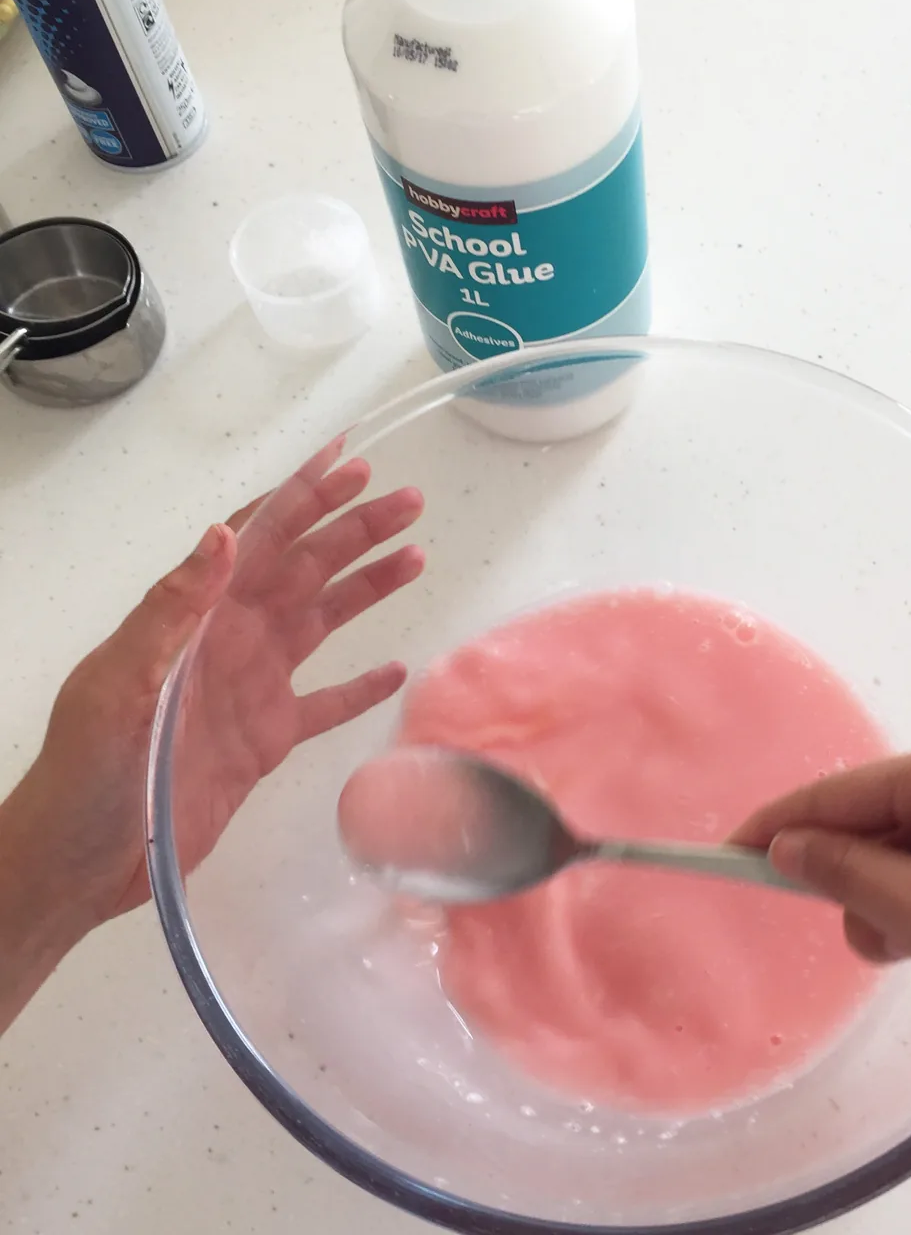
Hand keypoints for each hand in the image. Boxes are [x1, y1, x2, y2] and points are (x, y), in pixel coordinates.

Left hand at [8, 436, 424, 930]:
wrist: (85, 859)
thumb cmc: (92, 769)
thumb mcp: (120, 682)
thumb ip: (172, 608)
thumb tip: (226, 532)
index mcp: (199, 617)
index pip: (259, 538)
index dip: (304, 497)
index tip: (349, 461)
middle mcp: (232, 639)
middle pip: (305, 568)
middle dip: (355, 530)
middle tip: (409, 502)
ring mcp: (254, 687)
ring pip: (323, 621)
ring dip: (368, 588)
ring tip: (415, 557)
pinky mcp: (268, 740)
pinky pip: (325, 704)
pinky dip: (360, 687)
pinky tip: (395, 670)